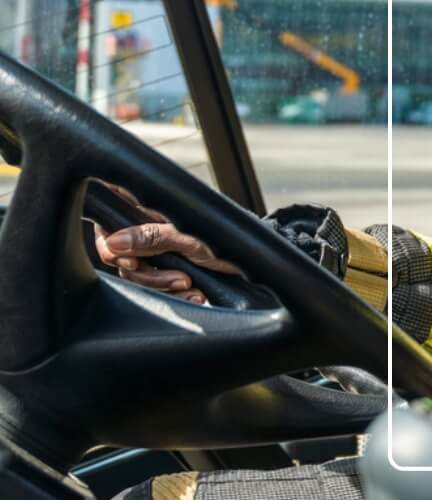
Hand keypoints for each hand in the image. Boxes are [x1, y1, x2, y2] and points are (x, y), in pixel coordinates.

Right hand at [91, 181, 240, 303]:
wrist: (256, 264)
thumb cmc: (228, 240)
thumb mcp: (190, 237)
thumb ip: (153, 237)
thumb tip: (115, 242)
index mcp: (151, 209)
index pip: (113, 206)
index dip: (106, 230)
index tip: (119, 251)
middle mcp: (150, 228)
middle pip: (118, 251)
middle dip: (141, 269)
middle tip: (168, 273)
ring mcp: (158, 250)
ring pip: (136, 273)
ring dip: (161, 283)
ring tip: (188, 283)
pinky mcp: (168, 270)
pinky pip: (155, 287)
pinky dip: (172, 293)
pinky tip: (194, 293)